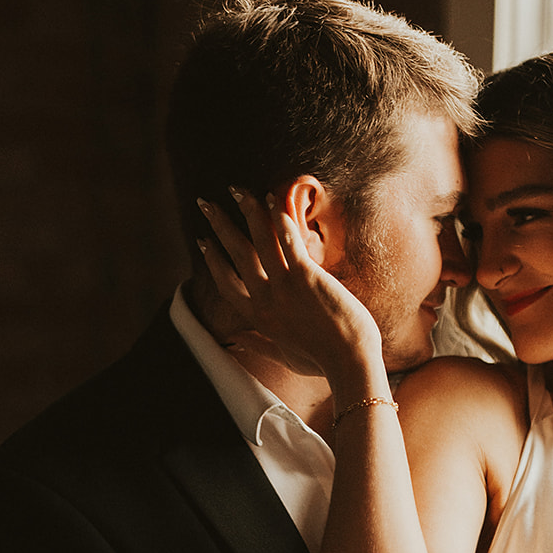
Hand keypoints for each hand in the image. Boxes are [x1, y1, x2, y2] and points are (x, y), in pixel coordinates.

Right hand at [197, 186, 382, 384]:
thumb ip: (259, 347)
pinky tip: (273, 198)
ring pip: (258, 241)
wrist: (349, 362)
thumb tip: (238, 342)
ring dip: (247, 211)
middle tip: (206, 203)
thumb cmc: (323, 361)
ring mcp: (284, 288)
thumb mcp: (284, 358)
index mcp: (258, 318)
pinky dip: (279, 218)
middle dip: (219, 225)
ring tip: (237, 190)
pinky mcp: (306, 278)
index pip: (226, 282)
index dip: (212, 259)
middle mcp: (265, 300)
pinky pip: (288, 240)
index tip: (203, 241)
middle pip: (235, 255)